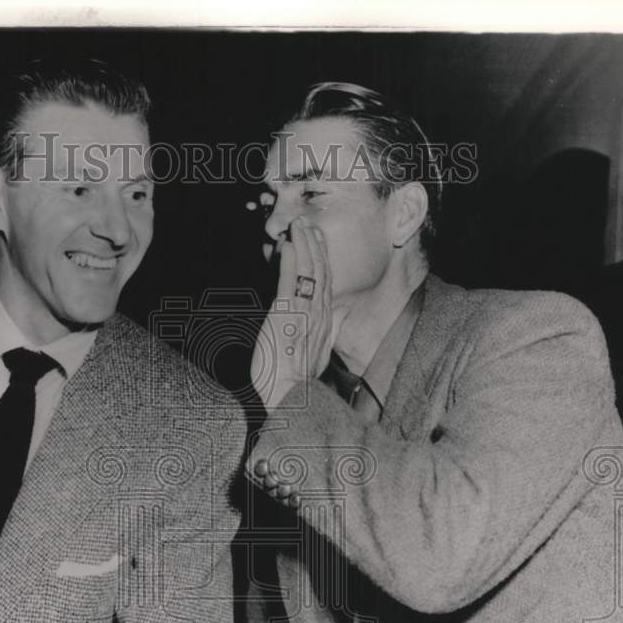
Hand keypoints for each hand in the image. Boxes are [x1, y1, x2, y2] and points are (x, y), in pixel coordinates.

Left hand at [250, 216, 346, 409]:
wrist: (287, 400)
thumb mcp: (317, 355)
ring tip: (299, 226)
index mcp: (325, 324)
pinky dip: (289, 263)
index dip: (324, 258)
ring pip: (310, 274)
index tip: (319, 239)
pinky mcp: (286, 319)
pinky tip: (287, 247)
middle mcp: (319, 317)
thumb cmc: (294, 382)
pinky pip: (291, 285)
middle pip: (322, 273)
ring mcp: (304, 317)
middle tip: (309, 223)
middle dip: (316, 245)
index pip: (328, 284)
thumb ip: (326, 332)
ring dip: (305, 247)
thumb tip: (335, 317)